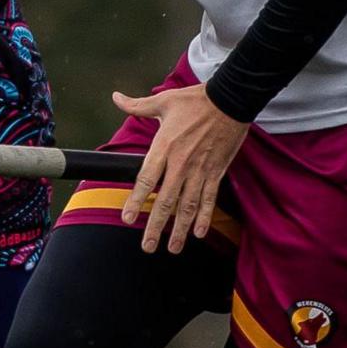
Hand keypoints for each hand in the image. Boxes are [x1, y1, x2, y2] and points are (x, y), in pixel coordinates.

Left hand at [111, 83, 248, 254]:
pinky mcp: (216, 171)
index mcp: (164, 146)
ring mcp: (200, 169)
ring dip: (180, 229)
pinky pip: (209, 198)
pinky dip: (204, 217)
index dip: (136, 201)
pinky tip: (198, 232)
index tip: (128, 219)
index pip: (146, 179)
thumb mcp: (163, 100)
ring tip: (173, 249)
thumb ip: (137, 105)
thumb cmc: (196, 100)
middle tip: (147, 246)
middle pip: (165, 201)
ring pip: (188, 206)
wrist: (231, 100)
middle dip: (155, 226)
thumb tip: (116, 98)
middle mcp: (181, 163)